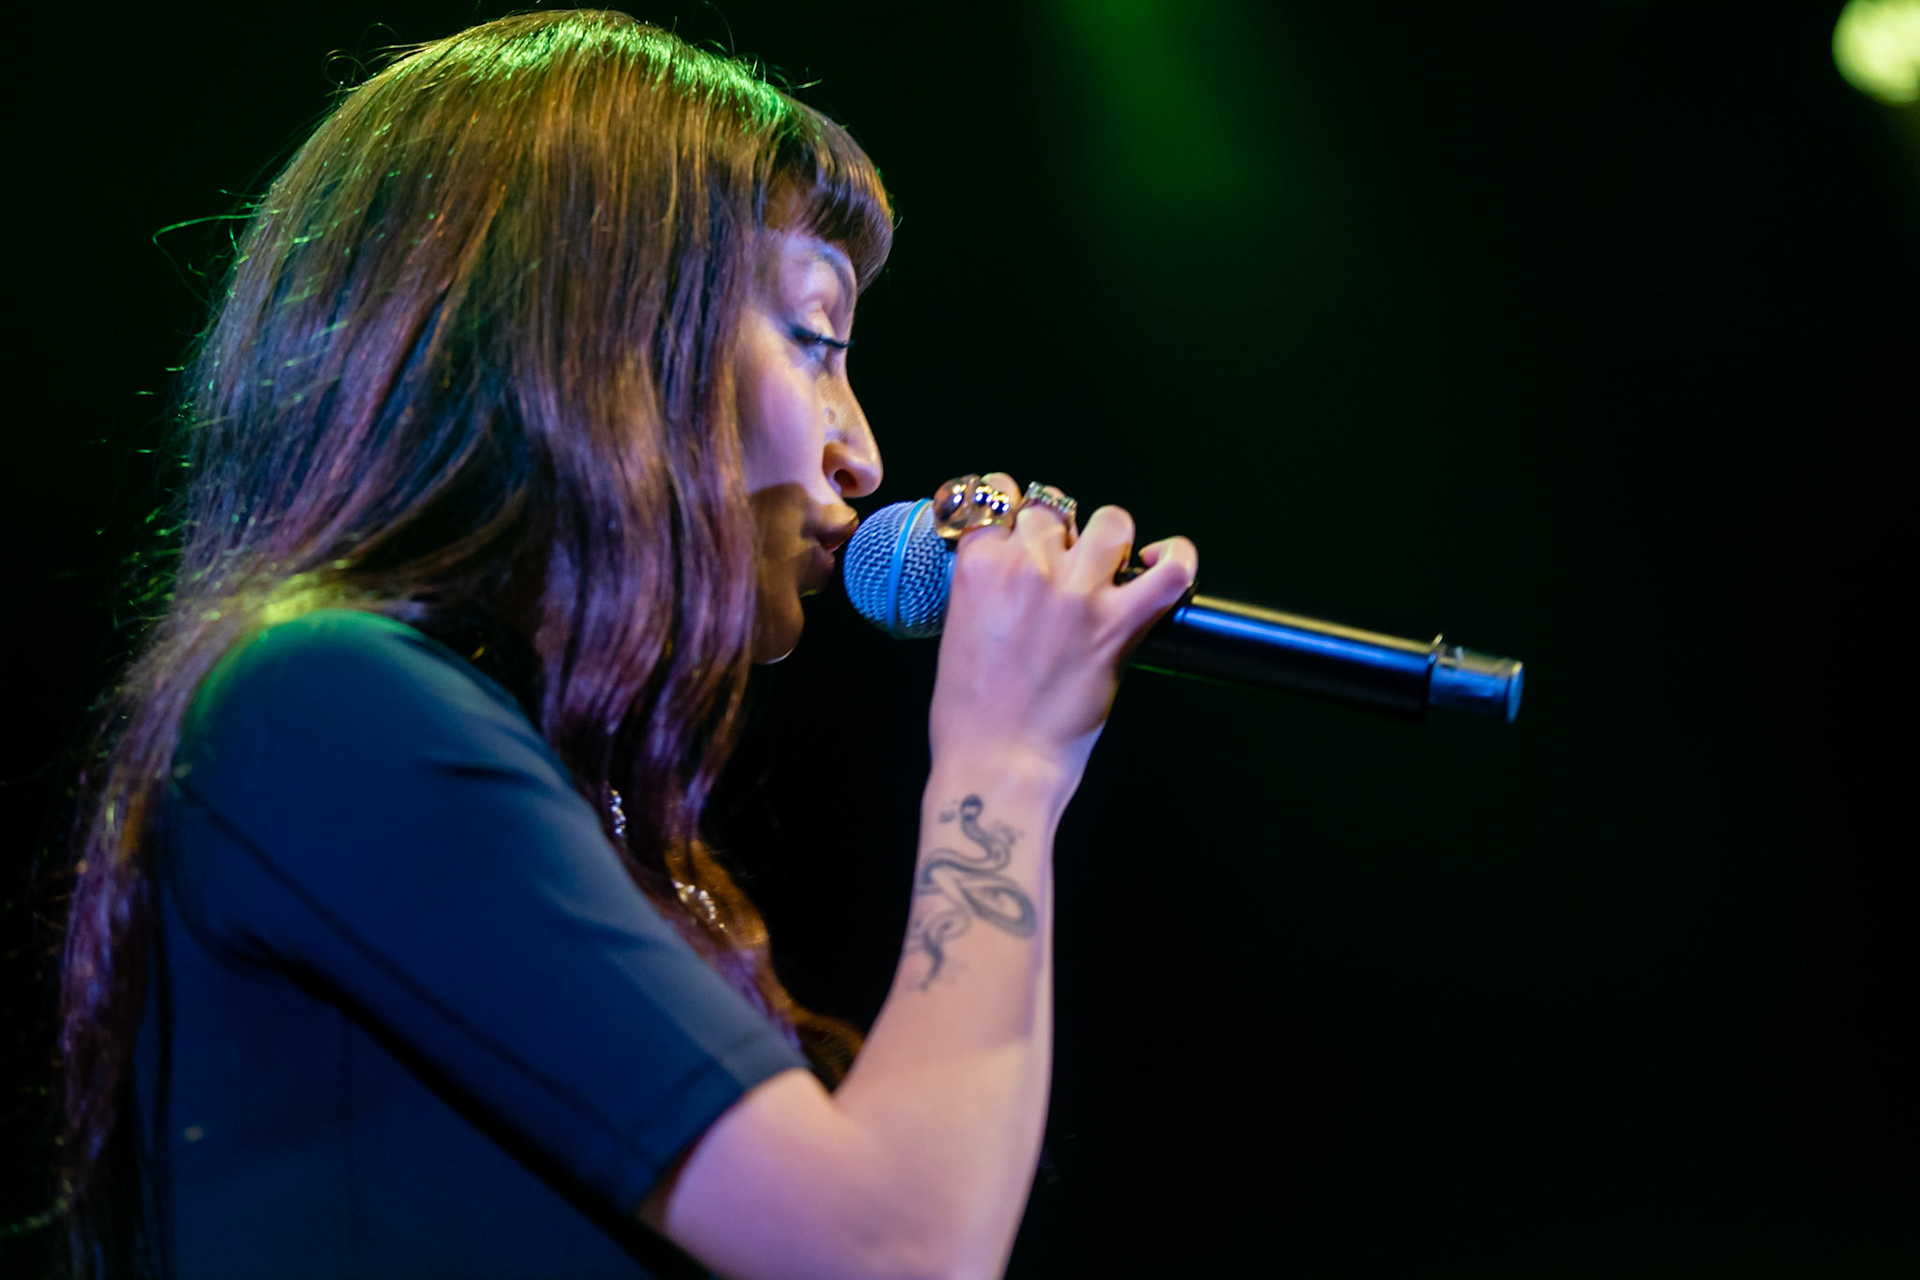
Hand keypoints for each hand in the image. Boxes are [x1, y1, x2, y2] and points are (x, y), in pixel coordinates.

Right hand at [928, 473, 1197, 787]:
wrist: (998, 762)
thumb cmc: (970, 713)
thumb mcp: (957, 627)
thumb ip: (986, 583)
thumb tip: (1015, 563)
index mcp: (978, 566)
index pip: (997, 500)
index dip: (1014, 516)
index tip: (1022, 532)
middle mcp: (1028, 568)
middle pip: (1052, 511)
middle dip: (1059, 535)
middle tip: (1060, 571)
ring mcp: (1077, 594)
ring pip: (1109, 523)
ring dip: (1109, 541)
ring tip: (1106, 569)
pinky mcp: (1118, 626)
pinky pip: (1171, 571)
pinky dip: (1176, 557)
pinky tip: (1162, 562)